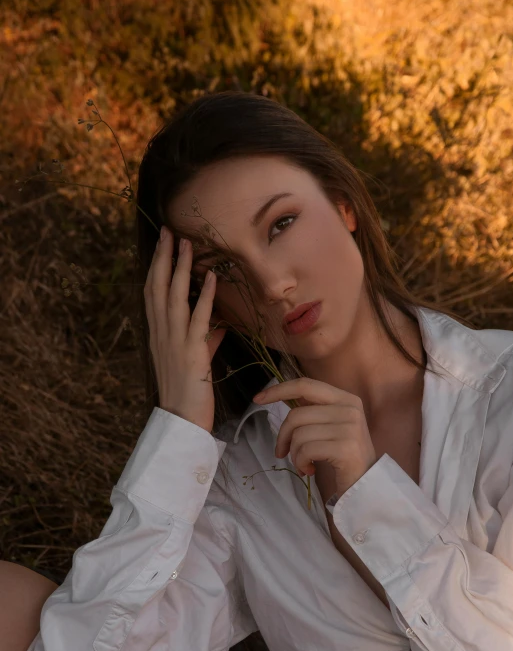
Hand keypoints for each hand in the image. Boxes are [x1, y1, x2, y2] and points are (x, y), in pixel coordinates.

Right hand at [144, 226, 226, 433]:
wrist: (182, 419)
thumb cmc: (188, 391)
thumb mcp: (197, 360)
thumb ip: (206, 340)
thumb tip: (220, 327)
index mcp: (159, 333)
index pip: (154, 292)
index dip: (158, 266)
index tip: (163, 243)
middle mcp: (162, 333)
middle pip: (159, 287)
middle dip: (164, 257)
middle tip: (169, 230)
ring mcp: (174, 341)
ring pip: (175, 297)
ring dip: (181, 268)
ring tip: (187, 243)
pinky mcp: (191, 352)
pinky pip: (198, 319)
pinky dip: (205, 297)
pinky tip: (211, 278)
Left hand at [253, 377, 376, 497]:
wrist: (366, 483)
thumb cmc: (343, 455)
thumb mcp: (331, 425)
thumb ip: (313, 410)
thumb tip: (281, 397)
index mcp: (345, 398)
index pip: (305, 385)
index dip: (279, 390)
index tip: (258, 398)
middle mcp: (350, 408)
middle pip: (297, 414)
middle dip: (283, 436)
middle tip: (283, 452)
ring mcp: (350, 427)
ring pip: (299, 434)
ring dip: (294, 453)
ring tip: (303, 463)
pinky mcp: (345, 448)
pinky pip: (306, 450)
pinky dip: (300, 462)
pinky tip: (308, 470)